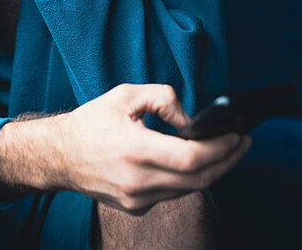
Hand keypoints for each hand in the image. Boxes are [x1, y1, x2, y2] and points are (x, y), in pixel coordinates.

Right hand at [0, 84, 250, 214]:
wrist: (59, 155)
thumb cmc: (91, 122)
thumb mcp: (126, 94)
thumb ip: (164, 98)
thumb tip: (191, 120)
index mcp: (134, 149)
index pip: (192, 157)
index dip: (221, 148)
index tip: (237, 135)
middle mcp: (137, 180)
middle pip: (199, 179)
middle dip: (228, 161)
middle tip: (243, 143)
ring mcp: (136, 199)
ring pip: (189, 190)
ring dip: (211, 172)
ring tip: (225, 151)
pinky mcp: (135, 208)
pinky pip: (172, 195)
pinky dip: (188, 180)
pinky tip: (194, 164)